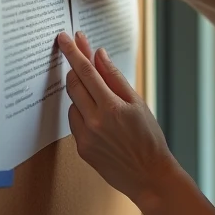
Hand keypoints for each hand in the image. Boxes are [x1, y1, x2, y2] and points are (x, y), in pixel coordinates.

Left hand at [57, 30, 181, 207]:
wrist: (149, 176)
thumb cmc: (149, 139)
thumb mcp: (138, 103)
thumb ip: (115, 78)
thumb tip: (99, 55)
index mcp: (111, 107)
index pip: (86, 72)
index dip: (74, 52)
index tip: (64, 38)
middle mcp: (94, 122)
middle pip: (73, 84)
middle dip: (73, 67)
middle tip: (74, 52)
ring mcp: (85, 137)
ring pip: (73, 103)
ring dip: (80, 93)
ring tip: (100, 99)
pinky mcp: (81, 149)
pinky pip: (75, 122)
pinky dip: (82, 113)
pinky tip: (99, 119)